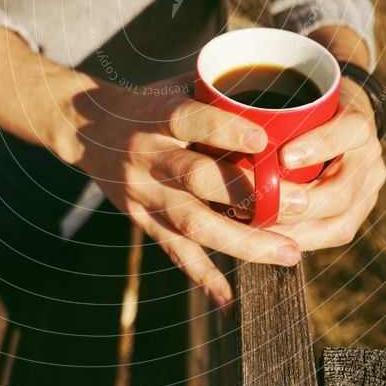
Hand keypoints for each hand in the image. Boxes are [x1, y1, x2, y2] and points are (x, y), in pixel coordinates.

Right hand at [55, 72, 308, 309]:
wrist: (84, 127)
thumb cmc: (146, 103)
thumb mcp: (173, 85)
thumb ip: (217, 91)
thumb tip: (277, 92)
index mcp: (157, 116)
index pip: (190, 120)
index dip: (225, 130)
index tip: (265, 140)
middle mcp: (148, 156)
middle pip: (197, 179)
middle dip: (250, 193)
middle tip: (300, 203)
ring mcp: (143, 192)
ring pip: (193, 223)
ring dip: (243, 242)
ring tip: (289, 253)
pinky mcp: (140, 219)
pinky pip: (173, 251)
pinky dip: (202, 276)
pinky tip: (229, 300)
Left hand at [270, 76, 385, 249]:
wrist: (337, 120)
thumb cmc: (306, 104)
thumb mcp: (296, 97)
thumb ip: (276, 110)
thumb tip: (229, 117)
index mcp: (358, 121)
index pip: (350, 129)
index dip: (320, 145)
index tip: (284, 156)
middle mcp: (369, 158)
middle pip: (343, 191)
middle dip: (300, 205)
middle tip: (261, 206)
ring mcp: (368, 191)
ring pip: (341, 223)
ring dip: (296, 229)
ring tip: (259, 229)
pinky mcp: (357, 214)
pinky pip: (333, 235)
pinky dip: (300, 239)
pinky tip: (270, 240)